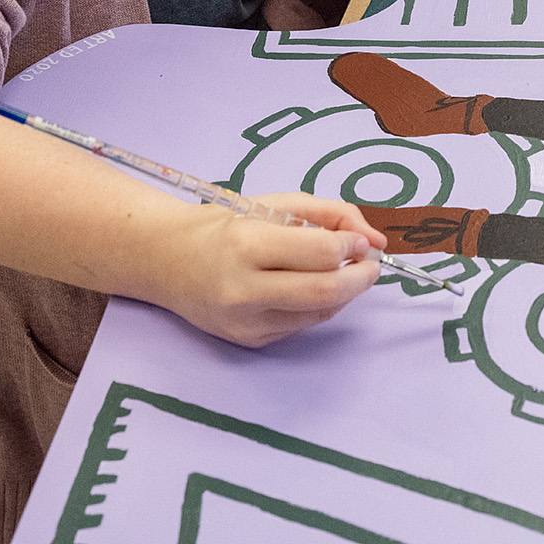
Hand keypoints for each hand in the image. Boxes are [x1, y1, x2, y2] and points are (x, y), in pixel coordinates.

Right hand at [151, 193, 389, 348]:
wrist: (168, 260)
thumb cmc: (225, 225)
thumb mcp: (275, 204)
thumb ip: (330, 214)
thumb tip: (375, 240)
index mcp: (247, 245)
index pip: (320, 253)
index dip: (352, 246)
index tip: (361, 240)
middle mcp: (243, 289)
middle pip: (325, 291)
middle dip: (361, 277)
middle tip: (372, 262)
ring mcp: (245, 321)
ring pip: (319, 313)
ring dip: (345, 292)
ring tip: (344, 270)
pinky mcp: (249, 341)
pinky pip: (302, 325)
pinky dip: (320, 305)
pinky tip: (313, 286)